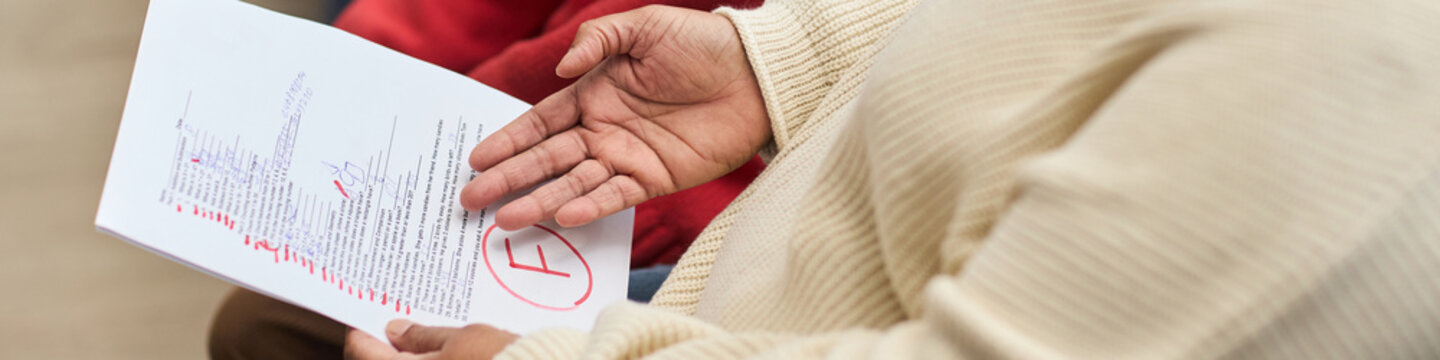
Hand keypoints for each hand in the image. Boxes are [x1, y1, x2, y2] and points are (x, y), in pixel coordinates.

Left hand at [344, 320, 517, 359]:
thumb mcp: (463, 338)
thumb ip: (424, 336)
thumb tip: (397, 329)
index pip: (360, 349)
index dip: (362, 327)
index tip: (368, 313)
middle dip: (385, 344)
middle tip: (397, 322)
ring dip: (408, 356)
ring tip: (423, 338)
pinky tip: (441, 354)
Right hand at [460, 5, 769, 229]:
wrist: (755, 73)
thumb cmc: (701, 44)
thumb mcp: (644, 27)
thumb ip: (598, 41)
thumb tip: (561, 70)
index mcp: (594, 94)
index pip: (541, 122)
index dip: (509, 140)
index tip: (476, 159)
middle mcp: (604, 130)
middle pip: (547, 158)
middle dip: (509, 179)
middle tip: (471, 201)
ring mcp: (627, 157)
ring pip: (573, 183)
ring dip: (539, 201)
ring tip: (505, 221)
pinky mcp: (655, 179)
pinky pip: (615, 196)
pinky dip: (589, 207)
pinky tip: (561, 216)